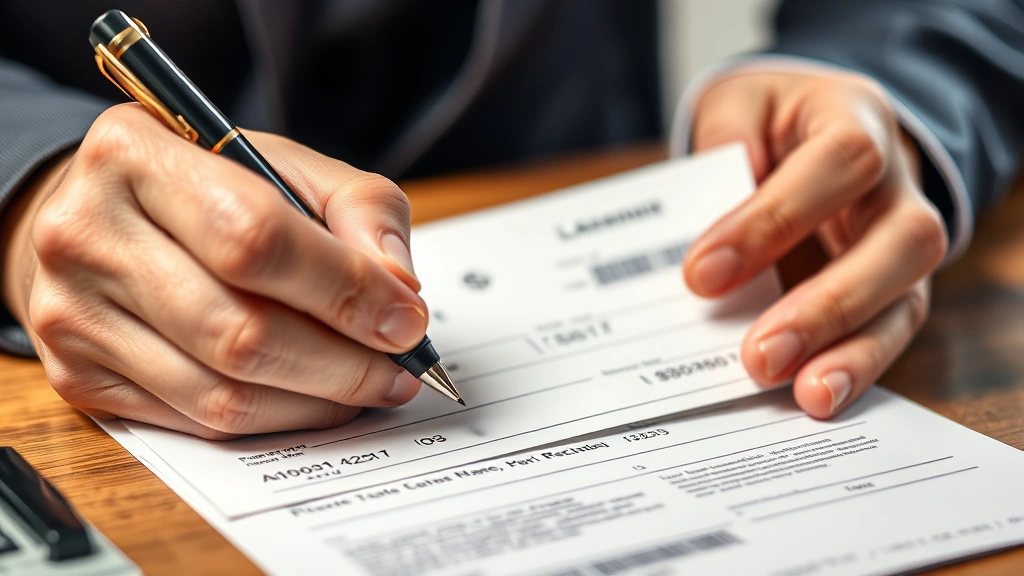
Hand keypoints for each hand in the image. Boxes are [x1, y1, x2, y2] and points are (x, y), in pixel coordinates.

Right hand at [0, 104, 427, 438]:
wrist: (99, 218)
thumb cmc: (205, 188)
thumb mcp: (286, 165)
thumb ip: (359, 208)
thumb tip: (399, 289)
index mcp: (134, 154)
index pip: (254, 238)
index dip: (343, 288)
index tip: (405, 318)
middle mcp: (84, 233)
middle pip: (239, 331)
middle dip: (344, 362)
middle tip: (400, 367)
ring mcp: (71, 313)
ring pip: (223, 393)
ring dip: (318, 400)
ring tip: (369, 383)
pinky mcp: (78, 377)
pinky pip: (199, 422)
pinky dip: (277, 418)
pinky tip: (312, 396)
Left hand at [684, 70, 946, 417]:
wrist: (807, 127)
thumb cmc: (766, 121)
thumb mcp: (736, 108)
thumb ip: (723, 149)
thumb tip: (712, 225)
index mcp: (855, 116)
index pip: (841, 160)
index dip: (775, 218)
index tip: (702, 273)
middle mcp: (897, 180)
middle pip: (901, 240)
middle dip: (829, 304)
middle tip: (759, 356)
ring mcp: (902, 239)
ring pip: (908, 297)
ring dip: (853, 352)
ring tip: (804, 395)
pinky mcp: (893, 287)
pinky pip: (889, 330)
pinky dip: (854, 367)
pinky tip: (816, 398)